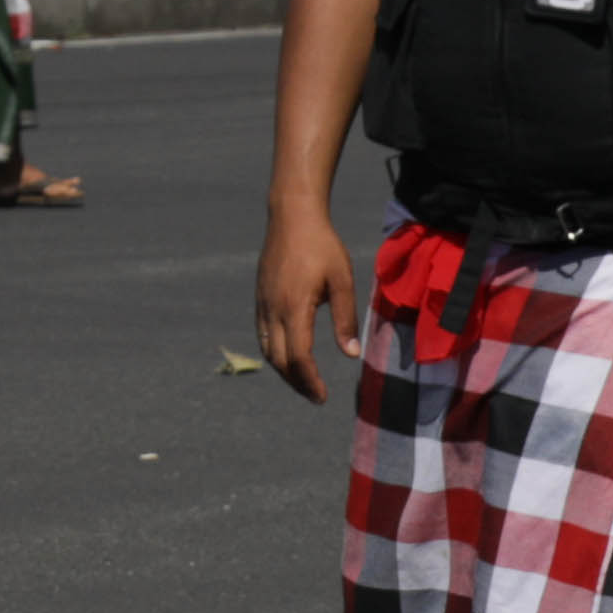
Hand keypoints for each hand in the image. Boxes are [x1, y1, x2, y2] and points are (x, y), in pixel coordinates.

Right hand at [250, 193, 360, 404]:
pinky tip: (290, 356)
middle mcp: (273, 309)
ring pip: (267, 350)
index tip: (323, 396)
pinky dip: (275, 353)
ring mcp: (263, 304)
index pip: (298, 357)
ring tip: (304, 381)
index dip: (310, 381)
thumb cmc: (322, 246)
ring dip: (285, 371)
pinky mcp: (260, 298)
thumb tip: (352, 354)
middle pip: (279, 360)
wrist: (292, 216)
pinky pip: (263, 335)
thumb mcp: (342, 280)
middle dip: (297, 383)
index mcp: (294, 307)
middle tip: (317, 395)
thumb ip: (346, 318)